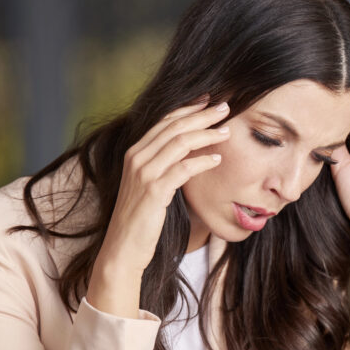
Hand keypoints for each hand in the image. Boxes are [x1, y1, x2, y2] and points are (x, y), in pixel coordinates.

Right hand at [88, 99, 229, 316]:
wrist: (123, 247)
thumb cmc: (140, 219)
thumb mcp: (150, 186)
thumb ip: (163, 166)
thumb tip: (189, 152)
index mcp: (135, 153)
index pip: (164, 121)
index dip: (188, 109)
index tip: (209, 102)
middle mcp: (136, 157)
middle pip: (174, 126)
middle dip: (202, 115)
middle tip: (226, 107)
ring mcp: (143, 173)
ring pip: (180, 142)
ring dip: (206, 134)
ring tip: (226, 131)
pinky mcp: (154, 190)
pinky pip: (183, 168)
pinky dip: (202, 161)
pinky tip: (217, 159)